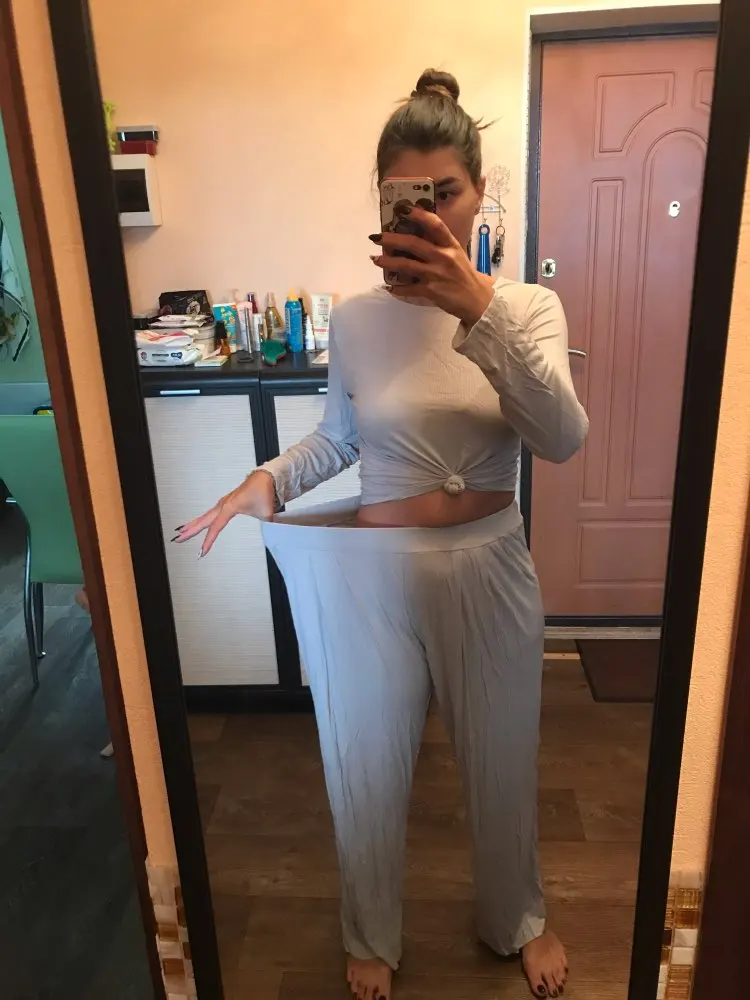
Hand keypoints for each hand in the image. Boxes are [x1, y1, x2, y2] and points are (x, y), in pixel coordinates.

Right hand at [173, 470, 275, 556]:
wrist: (266, 477)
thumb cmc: (263, 490)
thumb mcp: (266, 513)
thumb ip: (265, 528)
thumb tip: (268, 537)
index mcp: (229, 507)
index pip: (215, 528)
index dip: (207, 542)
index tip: (201, 552)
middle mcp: (223, 505)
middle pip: (202, 521)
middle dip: (189, 531)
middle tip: (177, 539)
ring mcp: (224, 503)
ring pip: (204, 516)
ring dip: (192, 524)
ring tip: (181, 532)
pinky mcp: (227, 502)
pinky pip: (210, 513)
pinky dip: (201, 519)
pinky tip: (198, 523)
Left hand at [371, 207, 494, 326]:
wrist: (477, 299)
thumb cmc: (464, 275)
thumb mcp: (456, 254)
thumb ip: (439, 245)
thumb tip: (415, 236)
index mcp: (450, 245)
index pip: (434, 224)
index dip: (418, 215)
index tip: (402, 209)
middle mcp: (443, 257)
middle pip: (413, 244)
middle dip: (391, 239)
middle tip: (376, 236)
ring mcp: (436, 274)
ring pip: (406, 265)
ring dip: (388, 261)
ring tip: (375, 259)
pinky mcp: (431, 291)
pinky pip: (409, 288)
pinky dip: (397, 288)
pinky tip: (389, 287)